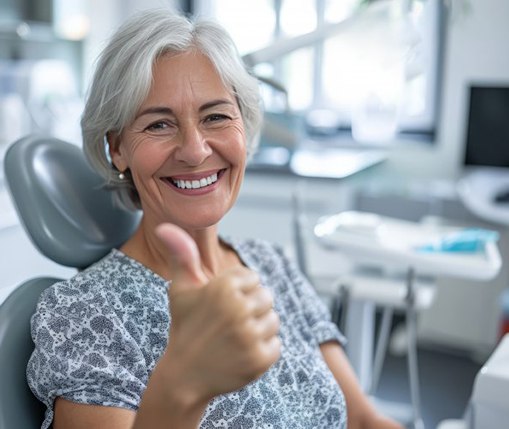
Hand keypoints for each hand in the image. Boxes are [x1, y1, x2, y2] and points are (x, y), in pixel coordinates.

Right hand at [155, 224, 280, 400]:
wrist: (184, 376)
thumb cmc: (185, 326)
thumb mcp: (181, 289)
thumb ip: (181, 254)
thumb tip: (164, 225)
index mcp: (224, 286)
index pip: (253, 278)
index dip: (238, 292)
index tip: (221, 306)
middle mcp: (239, 308)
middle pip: (266, 297)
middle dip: (250, 308)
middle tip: (228, 324)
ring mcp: (251, 335)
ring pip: (273, 321)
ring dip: (258, 329)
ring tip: (234, 338)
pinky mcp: (261, 359)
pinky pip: (275, 345)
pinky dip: (262, 350)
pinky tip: (241, 354)